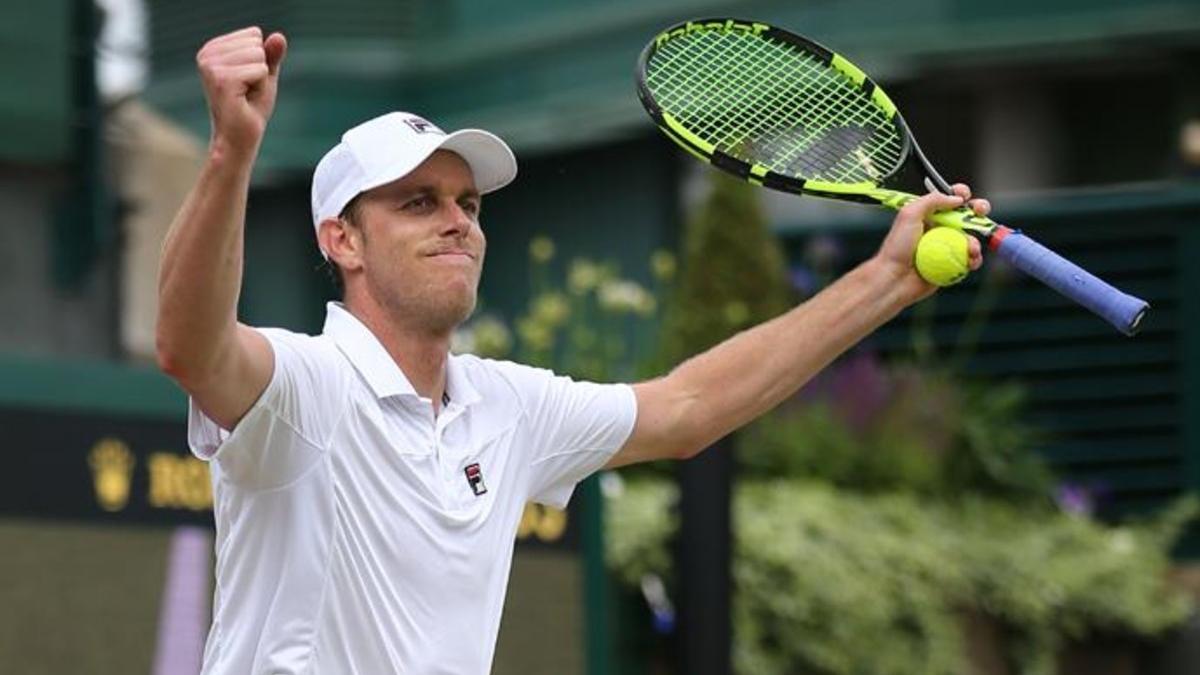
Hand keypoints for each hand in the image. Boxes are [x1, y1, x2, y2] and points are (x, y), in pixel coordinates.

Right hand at [196, 27, 287, 160]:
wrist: (239, 138)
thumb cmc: (250, 108)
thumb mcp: (264, 75)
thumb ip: (271, 54)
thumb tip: (279, 36)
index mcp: (212, 49)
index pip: (253, 34)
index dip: (260, 60)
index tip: (247, 80)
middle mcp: (206, 54)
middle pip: (256, 43)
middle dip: (260, 69)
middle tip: (247, 90)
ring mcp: (211, 67)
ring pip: (258, 56)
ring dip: (259, 79)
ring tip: (245, 95)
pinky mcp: (222, 80)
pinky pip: (259, 70)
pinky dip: (260, 86)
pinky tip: (244, 100)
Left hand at [874, 183, 987, 301]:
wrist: (894, 278)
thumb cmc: (896, 248)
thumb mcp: (909, 214)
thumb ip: (932, 200)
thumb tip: (956, 199)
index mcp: (929, 215)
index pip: (950, 199)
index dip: (961, 194)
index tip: (964, 196)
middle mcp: (940, 229)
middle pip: (967, 216)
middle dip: (978, 211)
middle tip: (980, 212)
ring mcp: (947, 248)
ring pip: (971, 238)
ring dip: (976, 240)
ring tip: (970, 248)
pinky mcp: (952, 265)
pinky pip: (970, 260)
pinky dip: (975, 259)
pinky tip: (970, 261)